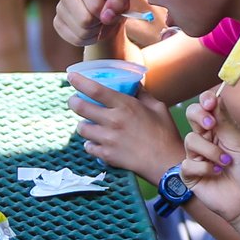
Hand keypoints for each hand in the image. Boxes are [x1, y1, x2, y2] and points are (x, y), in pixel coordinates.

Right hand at [51, 0, 132, 49]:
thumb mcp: (122, 0)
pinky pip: (75, 40)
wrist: (103, 13)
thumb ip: (118, 3)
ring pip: (81, 33)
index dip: (107, 14)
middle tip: (102, 19)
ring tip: (97, 24)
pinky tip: (89, 29)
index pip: (95, 7)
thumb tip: (106, 16)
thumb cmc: (112, 3)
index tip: (109, 11)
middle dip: (99, 24)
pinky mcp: (57, 23)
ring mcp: (60, 8)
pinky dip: (87, 39)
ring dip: (94, 33)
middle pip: (85, 21)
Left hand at [67, 70, 183, 180]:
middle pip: (81, 108)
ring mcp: (108, 139)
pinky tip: (96, 142)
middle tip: (74, 100)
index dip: (80, 81)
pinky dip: (90, 144)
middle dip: (74, 102)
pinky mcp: (107, 155)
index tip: (72, 76)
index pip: (95, 90)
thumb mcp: (158, 107)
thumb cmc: (165, 134)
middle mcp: (113, 121)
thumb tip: (135, 84)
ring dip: (83, 124)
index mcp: (125, 106)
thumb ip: (143, 95)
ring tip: (88, 123)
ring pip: (82, 129)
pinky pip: (88, 147)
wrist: (166, 163)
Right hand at [178, 87, 239, 226]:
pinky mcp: (190, 174)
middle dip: (199, 117)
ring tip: (225, 163)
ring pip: (190, 140)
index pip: (207, 106)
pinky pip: (186, 164)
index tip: (210, 103)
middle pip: (192, 115)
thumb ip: (225, 121)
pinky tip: (215, 174)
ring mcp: (196, 156)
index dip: (205, 101)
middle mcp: (206, 139)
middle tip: (210, 126)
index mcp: (220, 128)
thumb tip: (215, 97)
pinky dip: (203, 168)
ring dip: (210, 151)